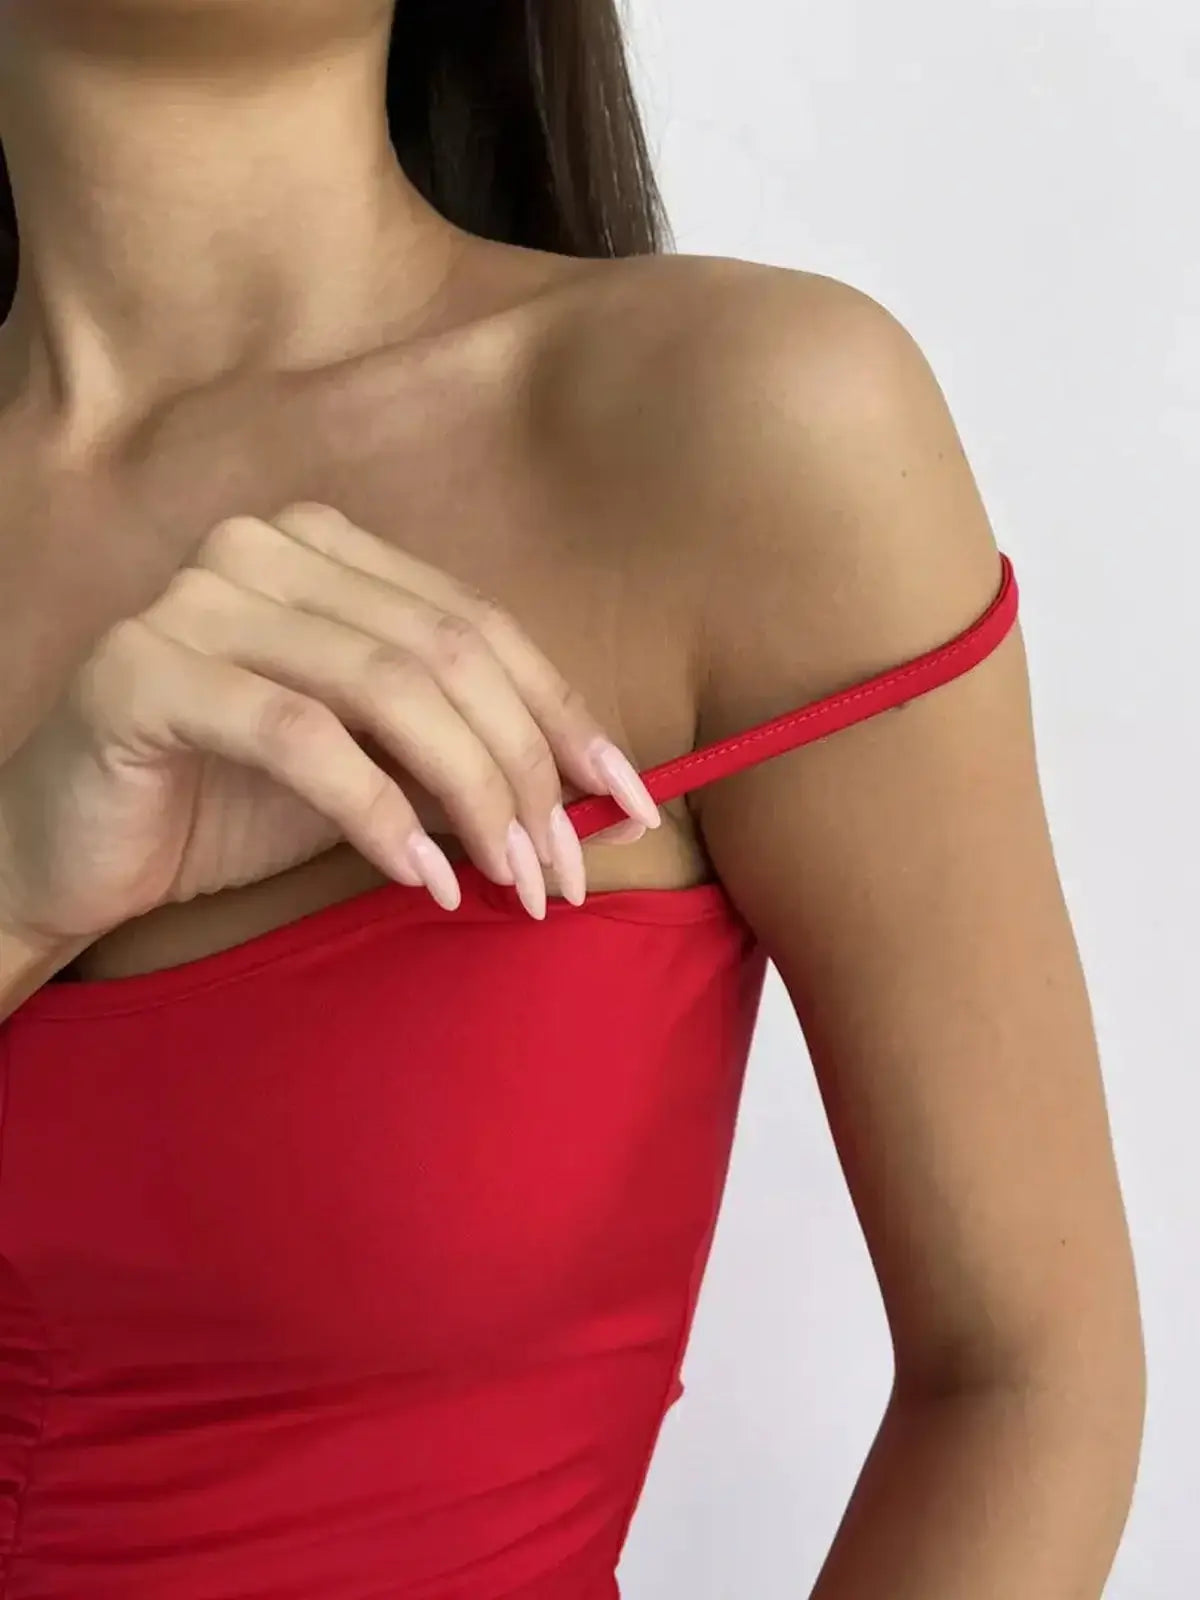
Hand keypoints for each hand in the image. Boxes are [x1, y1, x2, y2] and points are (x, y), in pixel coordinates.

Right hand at [0, 502, 659, 945]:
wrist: (72, 851)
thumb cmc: (230, 806)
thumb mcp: (373, 771)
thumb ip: (459, 754)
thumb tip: (597, 796)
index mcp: (328, 551)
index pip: (479, 626)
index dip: (565, 715)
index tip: (629, 802)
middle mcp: (267, 549)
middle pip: (447, 653)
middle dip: (526, 771)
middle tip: (564, 872)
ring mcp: (199, 598)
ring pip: (389, 688)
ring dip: (472, 798)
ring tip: (513, 883)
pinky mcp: (145, 667)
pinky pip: (303, 738)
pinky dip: (381, 816)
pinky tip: (424, 880)